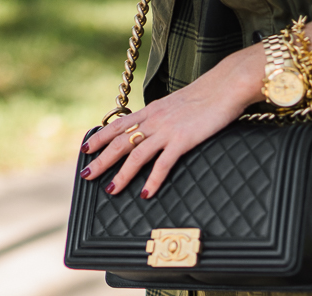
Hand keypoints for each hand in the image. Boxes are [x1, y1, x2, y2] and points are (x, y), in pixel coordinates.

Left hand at [80, 44, 264, 197]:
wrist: (225, 86)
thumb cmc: (207, 96)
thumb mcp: (178, 105)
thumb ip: (164, 117)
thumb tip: (157, 130)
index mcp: (152, 110)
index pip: (118, 125)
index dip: (100, 137)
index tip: (86, 148)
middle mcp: (154, 120)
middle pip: (121, 142)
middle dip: (101, 159)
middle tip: (87, 174)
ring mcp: (167, 130)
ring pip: (136, 154)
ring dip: (121, 175)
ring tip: (110, 190)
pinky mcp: (182, 140)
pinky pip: (163, 164)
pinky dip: (153, 180)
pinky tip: (146, 194)